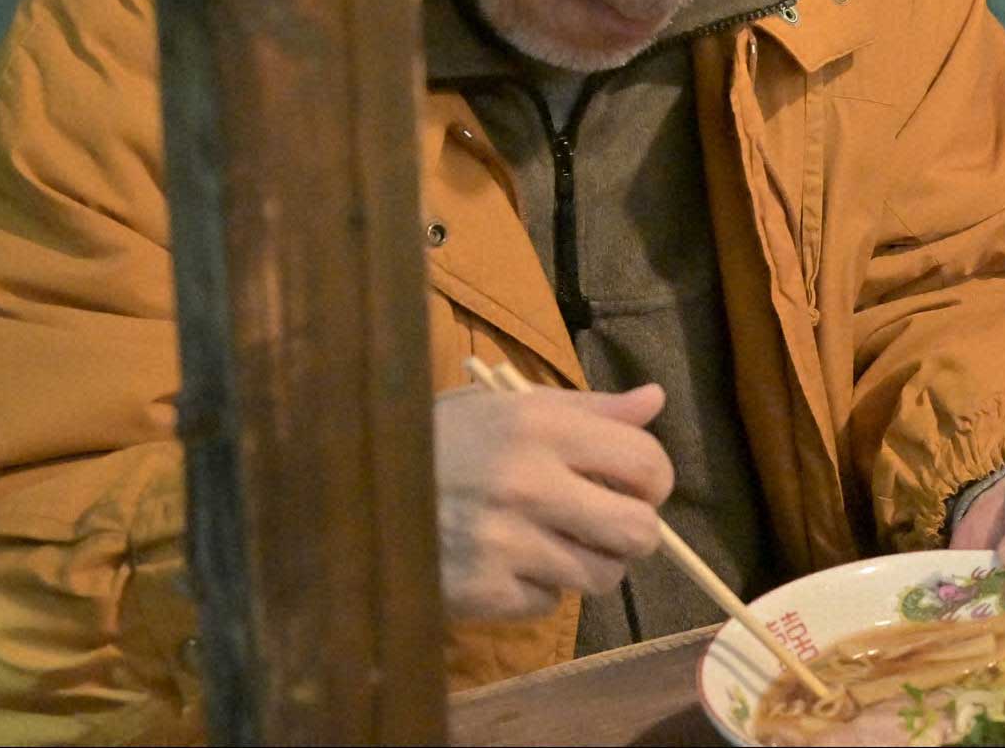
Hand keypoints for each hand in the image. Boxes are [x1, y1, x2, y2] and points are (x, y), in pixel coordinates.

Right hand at [433, 381, 675, 620]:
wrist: (349, 490)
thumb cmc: (440, 441)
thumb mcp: (508, 407)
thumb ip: (588, 408)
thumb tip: (655, 401)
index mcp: (541, 426)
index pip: (645, 462)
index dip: (654, 481)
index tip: (638, 487)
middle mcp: (529, 483)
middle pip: (638, 531)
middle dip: (634, 533)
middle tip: (608, 526)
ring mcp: (505, 542)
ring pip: (601, 576)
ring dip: (588, 565)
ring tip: (554, 544)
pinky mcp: (482, 591)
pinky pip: (548, 603)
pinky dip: (535, 590)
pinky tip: (504, 563)